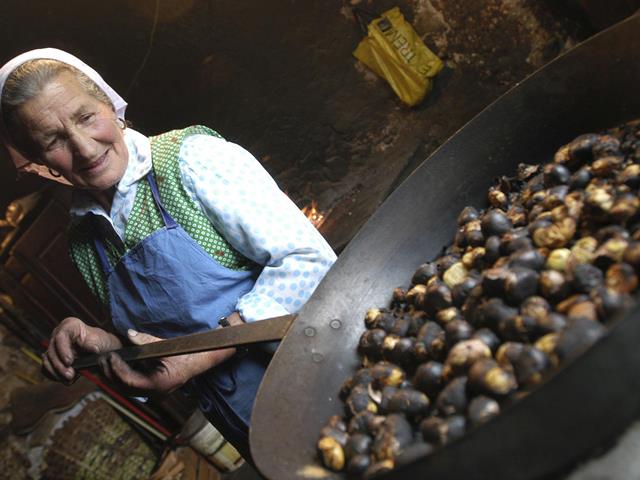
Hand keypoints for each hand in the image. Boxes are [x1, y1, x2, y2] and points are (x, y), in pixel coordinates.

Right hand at [43, 317, 122, 383]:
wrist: (99, 348)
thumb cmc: (100, 341)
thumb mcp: (100, 340)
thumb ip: (94, 345)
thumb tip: (93, 350)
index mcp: (70, 325)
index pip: (61, 337)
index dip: (63, 350)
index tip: (69, 362)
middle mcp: (58, 334)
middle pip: (52, 350)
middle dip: (60, 365)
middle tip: (70, 375)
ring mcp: (53, 346)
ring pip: (47, 360)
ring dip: (56, 372)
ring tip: (69, 380)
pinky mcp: (52, 358)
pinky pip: (47, 368)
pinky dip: (54, 375)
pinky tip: (65, 380)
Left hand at [99, 329, 236, 395]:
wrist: (201, 359)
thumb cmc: (188, 353)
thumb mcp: (167, 346)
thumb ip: (146, 341)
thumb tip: (129, 333)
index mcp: (159, 384)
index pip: (131, 382)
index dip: (118, 370)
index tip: (111, 357)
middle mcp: (155, 393)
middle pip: (124, 389)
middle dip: (111, 374)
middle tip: (102, 359)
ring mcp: (153, 392)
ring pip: (126, 389)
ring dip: (114, 377)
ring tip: (105, 362)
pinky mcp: (152, 388)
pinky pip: (132, 386)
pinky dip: (122, 377)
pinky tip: (116, 366)